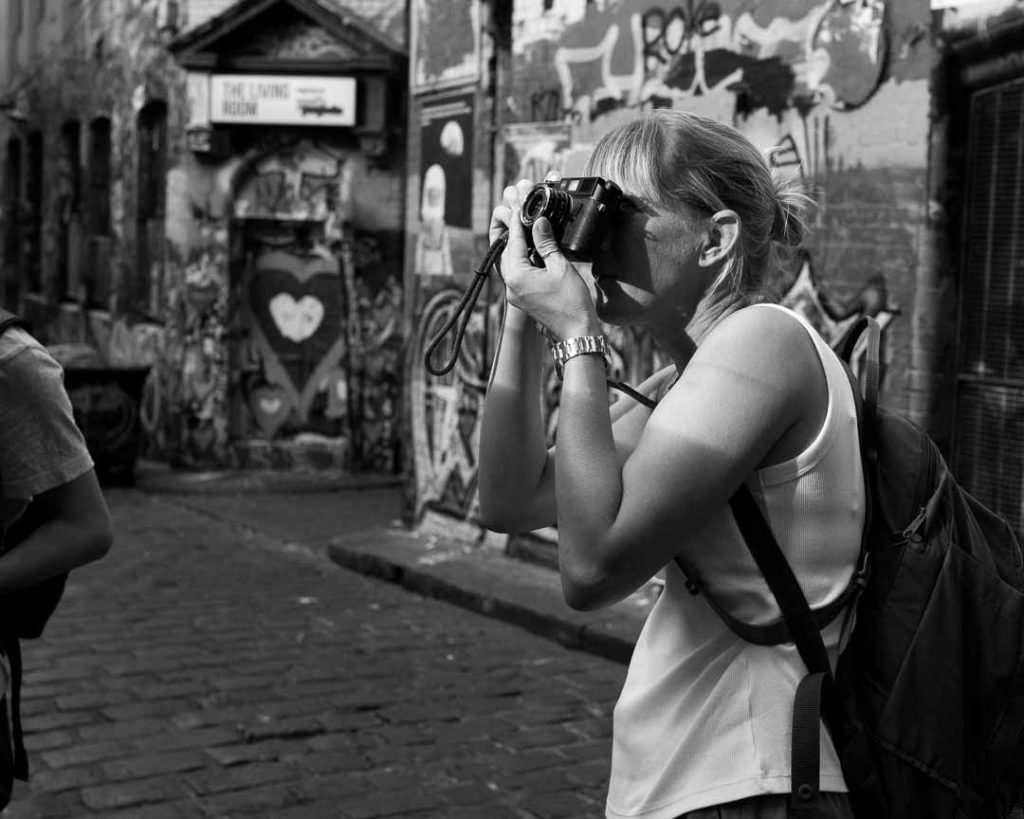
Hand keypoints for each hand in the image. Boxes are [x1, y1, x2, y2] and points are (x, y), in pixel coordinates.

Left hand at [488, 180, 600, 340]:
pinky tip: (530, 252)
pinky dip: (520, 260)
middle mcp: (510, 286)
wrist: (577, 331)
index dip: (517, 223)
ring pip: (509, 263)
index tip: (519, 208)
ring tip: (524, 231)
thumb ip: (546, 243)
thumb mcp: (560, 266)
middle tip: (519, 216)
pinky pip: (515, 274)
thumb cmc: (572, 302)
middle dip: (512, 233)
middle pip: (506, 252)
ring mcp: (514, 294)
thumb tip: (539, 222)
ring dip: (515, 247)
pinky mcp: (522, 299)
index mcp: (517, 276)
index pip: (514, 242)